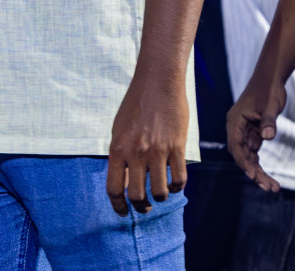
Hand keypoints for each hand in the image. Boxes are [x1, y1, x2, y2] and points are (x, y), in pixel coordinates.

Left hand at [107, 71, 188, 214]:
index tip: (123, 212)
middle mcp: (136, 153)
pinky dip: (177, 187)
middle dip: (141, 207)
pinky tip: (175, 183)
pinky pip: (179, 178)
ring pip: (160, 192)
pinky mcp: (177, 147)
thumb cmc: (135, 104)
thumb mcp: (119, 129)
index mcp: (118, 149)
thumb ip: (121, 155)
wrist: (158, 82)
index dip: (118, 206)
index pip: (114, 188)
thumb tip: (125, 181)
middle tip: (145, 206)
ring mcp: (158, 151)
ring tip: (161, 193)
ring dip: (160, 197)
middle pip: (137, 195)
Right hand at [227, 73, 286, 192]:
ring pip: (248, 157)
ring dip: (258, 171)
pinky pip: (254, 152)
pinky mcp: (253, 132)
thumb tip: (268, 137)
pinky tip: (270, 178)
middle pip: (242, 156)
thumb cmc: (268, 88)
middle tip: (269, 187)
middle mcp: (237, 129)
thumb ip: (269, 121)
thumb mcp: (271, 105)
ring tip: (273, 187)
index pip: (235, 147)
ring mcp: (244, 132)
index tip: (254, 175)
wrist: (271, 77)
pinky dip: (260, 164)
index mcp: (235, 121)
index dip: (243, 162)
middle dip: (254, 172)